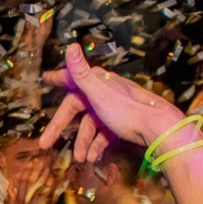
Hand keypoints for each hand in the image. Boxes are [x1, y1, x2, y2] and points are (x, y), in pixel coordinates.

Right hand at [41, 42, 190, 159]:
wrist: (157, 127)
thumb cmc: (126, 109)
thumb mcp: (98, 92)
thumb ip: (81, 72)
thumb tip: (71, 44)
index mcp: (97, 81)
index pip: (71, 79)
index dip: (58, 78)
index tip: (46, 79)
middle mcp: (103, 92)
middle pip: (77, 109)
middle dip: (62, 127)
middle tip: (45, 143)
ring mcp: (113, 109)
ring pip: (90, 125)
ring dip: (82, 142)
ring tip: (79, 159)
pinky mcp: (122, 123)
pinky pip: (104, 134)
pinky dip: (97, 145)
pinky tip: (93, 158)